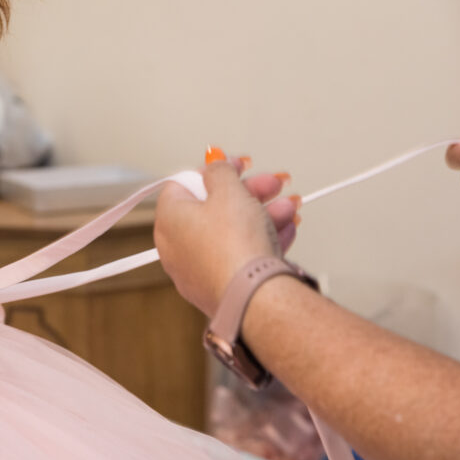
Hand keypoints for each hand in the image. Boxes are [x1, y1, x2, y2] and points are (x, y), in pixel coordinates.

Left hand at [153, 157, 298, 317]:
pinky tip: (286, 230)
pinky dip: (260, 240)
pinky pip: (238, 256)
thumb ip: (220, 171)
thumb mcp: (229, 190)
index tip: (239, 165)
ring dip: (262, 214)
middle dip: (249, 192)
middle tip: (274, 184)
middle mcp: (176, 246)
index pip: (186, 184)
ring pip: (231, 232)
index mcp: (169, 219)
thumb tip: (213, 163)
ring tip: (290, 207)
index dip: (215, 170)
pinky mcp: (219, 286)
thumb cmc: (235, 246)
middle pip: (213, 208)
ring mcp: (197, 269)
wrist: (253, 296)